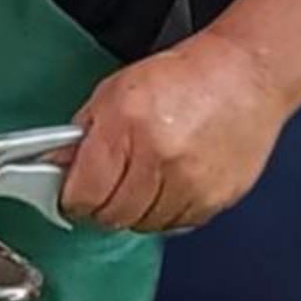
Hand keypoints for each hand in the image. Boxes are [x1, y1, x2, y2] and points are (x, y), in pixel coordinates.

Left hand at [60, 32, 296, 232]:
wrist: (243, 75)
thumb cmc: (182, 78)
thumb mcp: (113, 92)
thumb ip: (82, 135)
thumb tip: (57, 166)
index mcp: (127, 127)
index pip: (85, 192)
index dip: (72, 199)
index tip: (71, 196)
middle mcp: (161, 158)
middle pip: (114, 215)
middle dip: (101, 207)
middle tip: (103, 190)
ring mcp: (193, 182)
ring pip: (145, 225)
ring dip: (135, 211)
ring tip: (141, 181)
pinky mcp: (219, 198)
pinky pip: (178, 224)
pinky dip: (167, 212)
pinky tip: (168, 184)